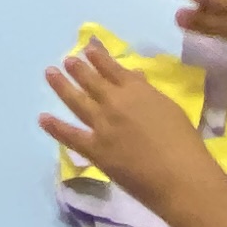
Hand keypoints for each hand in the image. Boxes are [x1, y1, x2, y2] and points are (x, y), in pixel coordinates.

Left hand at [35, 36, 219, 219]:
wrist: (179, 176)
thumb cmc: (184, 143)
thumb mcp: (169, 108)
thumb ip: (148, 92)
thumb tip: (134, 77)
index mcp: (137, 90)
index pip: (112, 68)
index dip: (99, 57)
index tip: (88, 49)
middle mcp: (115, 102)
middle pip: (91, 81)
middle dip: (77, 68)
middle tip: (67, 60)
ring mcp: (102, 126)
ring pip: (77, 100)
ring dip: (62, 86)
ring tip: (50, 73)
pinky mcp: (96, 150)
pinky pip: (70, 136)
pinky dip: (55, 127)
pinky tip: (42, 118)